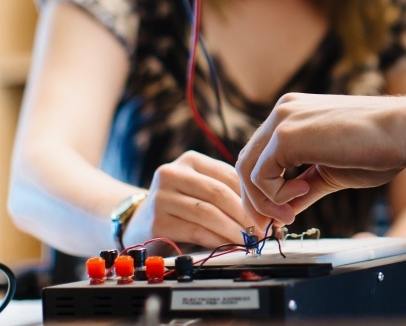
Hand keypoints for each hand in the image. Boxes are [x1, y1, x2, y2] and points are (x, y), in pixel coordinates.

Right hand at [124, 150, 256, 248]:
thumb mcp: (200, 188)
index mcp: (190, 160)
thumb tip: (265, 210)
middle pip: (218, 193)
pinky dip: (217, 239)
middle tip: (261, 228)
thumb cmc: (180, 204)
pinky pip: (196, 230)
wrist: (138, 221)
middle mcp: (171, 173)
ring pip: (208, 213)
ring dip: (233, 229)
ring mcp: (161, 197)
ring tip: (249, 239)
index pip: (228, 174)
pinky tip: (230, 244)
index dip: (251, 194)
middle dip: (244, 213)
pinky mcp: (157, 221)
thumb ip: (227, 192)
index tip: (268, 211)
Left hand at [237, 93, 405, 227]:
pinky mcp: (286, 135)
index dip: (262, 190)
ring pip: (247, 170)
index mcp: (293, 114)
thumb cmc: (379, 147)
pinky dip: (274, 197)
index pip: (259, 155)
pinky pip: (260, 176)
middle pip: (246, 162)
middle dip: (255, 200)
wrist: (404, 131)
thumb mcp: (331, 172)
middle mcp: (282, 111)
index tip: (277, 216)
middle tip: (270, 226)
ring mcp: (282, 120)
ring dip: (264, 202)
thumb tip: (285, 209)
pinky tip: (301, 196)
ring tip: (290, 213)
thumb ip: (304, 187)